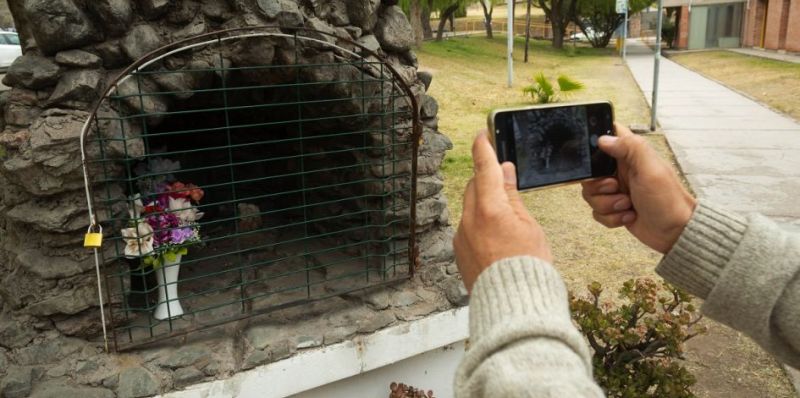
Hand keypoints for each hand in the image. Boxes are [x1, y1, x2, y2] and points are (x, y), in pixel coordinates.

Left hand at [453, 132, 551, 291]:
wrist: (513, 306)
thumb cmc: (529, 266)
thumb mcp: (528, 225)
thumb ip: (511, 196)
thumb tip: (503, 171)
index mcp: (490, 209)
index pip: (484, 168)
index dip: (483, 148)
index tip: (482, 134)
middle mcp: (469, 220)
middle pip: (474, 187)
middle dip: (486, 179)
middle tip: (503, 178)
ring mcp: (461, 237)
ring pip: (470, 208)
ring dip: (484, 205)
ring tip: (507, 220)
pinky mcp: (458, 252)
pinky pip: (467, 228)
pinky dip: (480, 225)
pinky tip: (496, 240)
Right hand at [581, 123, 696, 253]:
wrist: (675, 232)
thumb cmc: (668, 200)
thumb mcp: (651, 170)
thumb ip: (630, 148)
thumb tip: (604, 139)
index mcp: (630, 155)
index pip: (606, 136)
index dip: (595, 143)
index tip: (596, 158)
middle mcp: (620, 170)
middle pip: (589, 171)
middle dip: (597, 185)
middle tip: (615, 188)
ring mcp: (616, 190)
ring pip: (590, 193)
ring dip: (607, 204)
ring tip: (627, 205)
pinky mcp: (613, 208)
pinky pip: (596, 211)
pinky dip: (611, 217)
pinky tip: (629, 216)